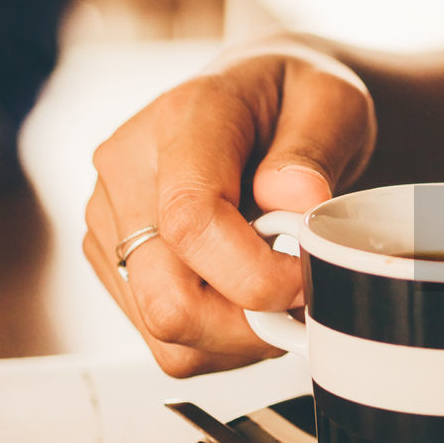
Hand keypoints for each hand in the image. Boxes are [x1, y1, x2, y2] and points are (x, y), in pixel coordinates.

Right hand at [83, 40, 375, 375]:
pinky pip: (166, 341)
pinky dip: (221, 341)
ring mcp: (111, 221)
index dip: (258, 275)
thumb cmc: (299, 100)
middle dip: (252, 323)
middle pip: (168, 298)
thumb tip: (295, 196)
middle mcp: (127, 170)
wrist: (266, 100)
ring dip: (240, 337)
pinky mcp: (115, 263)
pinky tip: (253, 300)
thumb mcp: (332, 102)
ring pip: (166, 332)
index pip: (191, 222)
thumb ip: (314, 148)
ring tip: (282, 294)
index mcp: (181, 121)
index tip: (309, 278)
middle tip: (303, 299)